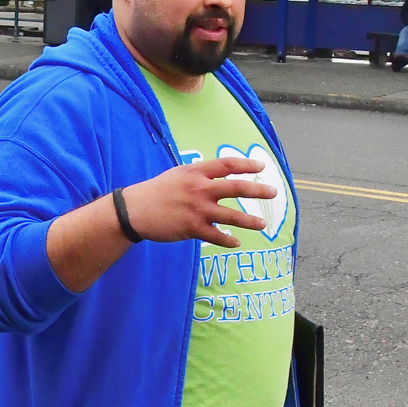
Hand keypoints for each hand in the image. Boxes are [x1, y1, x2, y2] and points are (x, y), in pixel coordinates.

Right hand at [121, 157, 275, 248]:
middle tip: (273, 192)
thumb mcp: (177, 175)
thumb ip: (199, 175)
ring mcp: (197, 209)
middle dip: (258, 190)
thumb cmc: (156, 191)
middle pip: (236, 187)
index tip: (261, 167)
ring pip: (232, 215)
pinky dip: (228, 240)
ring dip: (250, 221)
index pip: (228, 164)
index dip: (247, 165)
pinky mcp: (192, 228)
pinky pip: (217, 236)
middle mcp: (200, 188)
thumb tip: (218, 176)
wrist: (134, 210)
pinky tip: (236, 242)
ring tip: (263, 224)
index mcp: (195, 172)